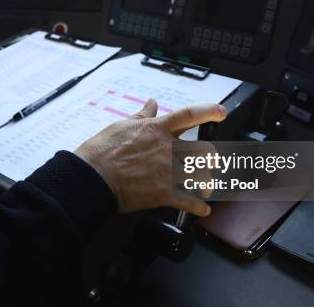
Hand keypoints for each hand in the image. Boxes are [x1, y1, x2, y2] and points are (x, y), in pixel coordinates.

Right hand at [75, 99, 226, 216]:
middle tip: (208, 161)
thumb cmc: (103, 151)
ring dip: (206, 182)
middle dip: (209, 157)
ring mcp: (168, 171)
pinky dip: (199, 207)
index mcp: (158, 129)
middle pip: (204, 150)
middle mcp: (168, 149)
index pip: (189, 115)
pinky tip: (202, 210)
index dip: (209, 111)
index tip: (220, 111)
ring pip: (202, 176)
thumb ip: (142, 115)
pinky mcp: (165, 193)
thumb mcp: (123, 125)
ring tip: (204, 186)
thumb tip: (152, 103)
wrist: (93, 177)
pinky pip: (190, 202)